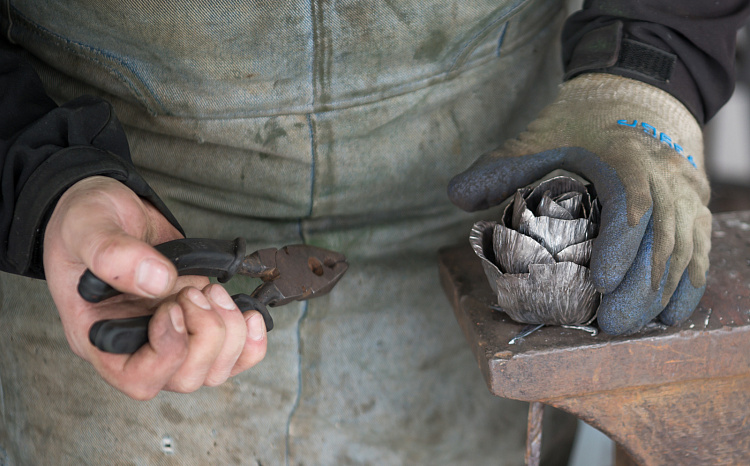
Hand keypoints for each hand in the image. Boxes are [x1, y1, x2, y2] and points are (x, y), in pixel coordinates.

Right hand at [43, 176, 266, 398]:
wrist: (115, 210)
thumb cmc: (88, 222)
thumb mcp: (86, 227)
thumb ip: (112, 253)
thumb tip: (158, 280)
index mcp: (101, 337)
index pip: (139, 379)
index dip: (167, 352)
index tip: (172, 308)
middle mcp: (138, 347)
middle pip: (185, 378)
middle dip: (205, 335)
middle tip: (194, 291)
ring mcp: (173, 337)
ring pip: (215, 370)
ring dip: (228, 331)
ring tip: (212, 290)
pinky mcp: (199, 323)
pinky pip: (235, 355)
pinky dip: (251, 340)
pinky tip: (249, 312)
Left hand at [449, 73, 709, 334]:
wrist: (637, 95)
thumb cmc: (581, 121)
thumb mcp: (537, 135)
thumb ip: (500, 167)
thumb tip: (457, 197)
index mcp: (622, 152)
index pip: (630, 198)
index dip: (621, 243)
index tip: (601, 282)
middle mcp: (662, 171)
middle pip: (663, 232)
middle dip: (640, 284)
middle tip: (611, 323)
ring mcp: (684, 188)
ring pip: (685, 244)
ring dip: (662, 290)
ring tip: (632, 325)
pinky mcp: (694, 204)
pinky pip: (700, 246)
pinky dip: (689, 282)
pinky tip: (669, 315)